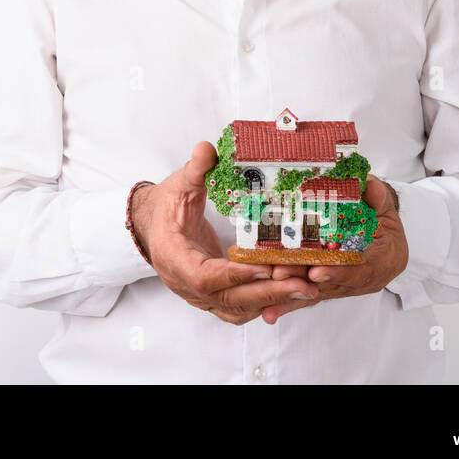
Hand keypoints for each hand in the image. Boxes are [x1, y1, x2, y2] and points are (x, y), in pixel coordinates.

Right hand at [131, 141, 319, 325]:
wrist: (153, 225)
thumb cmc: (166, 206)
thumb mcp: (179, 184)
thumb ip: (195, 169)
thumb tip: (207, 148)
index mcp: (173, 256)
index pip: (204, 276)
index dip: (235, 274)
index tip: (265, 267)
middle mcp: (184, 282)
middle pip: (227, 299)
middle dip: (266, 293)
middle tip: (303, 284)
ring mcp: (197, 294)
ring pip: (235, 309)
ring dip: (270, 301)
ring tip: (305, 288)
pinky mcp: (211, 296)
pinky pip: (237, 309)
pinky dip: (262, 303)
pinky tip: (288, 293)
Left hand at [259, 175, 407, 323]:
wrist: (382, 228)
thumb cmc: (380, 214)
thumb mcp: (383, 203)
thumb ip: (378, 196)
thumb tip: (372, 188)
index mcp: (386, 260)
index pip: (361, 269)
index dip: (339, 271)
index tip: (317, 272)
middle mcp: (366, 278)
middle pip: (333, 283)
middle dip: (304, 281)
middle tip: (279, 275)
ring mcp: (346, 285)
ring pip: (317, 292)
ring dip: (292, 295)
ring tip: (268, 300)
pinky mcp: (329, 287)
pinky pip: (308, 296)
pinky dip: (289, 304)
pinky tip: (268, 312)